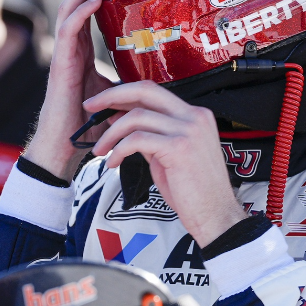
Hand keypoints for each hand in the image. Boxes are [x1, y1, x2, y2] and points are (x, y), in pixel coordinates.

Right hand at [24, 0, 118, 178]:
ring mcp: (63, 53)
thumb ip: (128, 73)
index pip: (86, 3)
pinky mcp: (60, 64)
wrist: (66, 148)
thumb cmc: (88, 121)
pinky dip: (81, 11)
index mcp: (81, 47)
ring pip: (69, 6)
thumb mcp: (116, 90)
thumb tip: (155, 66)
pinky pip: (69, 30)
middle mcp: (70, 45)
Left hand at [86, 81, 246, 246]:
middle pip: (145, 91)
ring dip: (111, 133)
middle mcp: (194, 116)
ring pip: (137, 117)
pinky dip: (119, 150)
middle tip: (90, 106)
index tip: (103, 102)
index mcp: (195, 115)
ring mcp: (188, 130)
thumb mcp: (171, 154)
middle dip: (112, 96)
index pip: (154, 91)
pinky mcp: (179, 147)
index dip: (125, 93)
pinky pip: (138, 140)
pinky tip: (113, 162)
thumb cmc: (194, 190)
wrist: (215, 215)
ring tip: (101, 150)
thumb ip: (151, 134)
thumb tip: (121, 120)